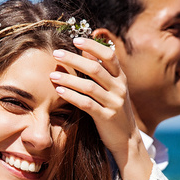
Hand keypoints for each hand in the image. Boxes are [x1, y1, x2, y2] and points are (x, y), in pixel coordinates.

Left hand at [49, 38, 151, 179]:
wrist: (127, 139)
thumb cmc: (114, 111)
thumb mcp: (112, 89)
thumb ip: (101, 71)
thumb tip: (86, 51)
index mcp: (121, 78)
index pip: (109, 56)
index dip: (93, 46)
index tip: (76, 40)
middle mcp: (120, 89)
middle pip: (96, 69)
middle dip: (74, 59)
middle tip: (56, 53)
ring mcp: (114, 103)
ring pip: (89, 86)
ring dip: (69, 79)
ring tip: (52, 74)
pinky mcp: (106, 118)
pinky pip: (87, 104)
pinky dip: (72, 96)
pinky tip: (59, 91)